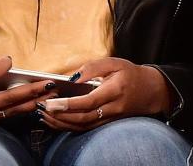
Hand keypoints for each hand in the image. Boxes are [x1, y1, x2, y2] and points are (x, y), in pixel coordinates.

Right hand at [0, 51, 54, 124]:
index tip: (8, 59)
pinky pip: (8, 116)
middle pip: (6, 100)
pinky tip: (40, 101)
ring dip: (34, 102)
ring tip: (51, 93)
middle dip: (30, 91)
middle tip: (48, 83)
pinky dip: (24, 108)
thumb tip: (1, 62)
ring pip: (11, 111)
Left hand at [39, 58, 171, 131]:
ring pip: (83, 126)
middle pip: (83, 118)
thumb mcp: (115, 62)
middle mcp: (113, 108)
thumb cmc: (131, 74)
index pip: (89, 101)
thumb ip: (94, 67)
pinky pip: (86, 128)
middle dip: (60, 115)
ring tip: (44, 115)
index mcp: (115, 90)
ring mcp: (110, 118)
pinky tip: (57, 120)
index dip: (69, 104)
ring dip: (62, 123)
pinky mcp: (107, 123)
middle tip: (42, 108)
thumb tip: (73, 78)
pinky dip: (69, 126)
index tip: (51, 102)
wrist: (151, 91)